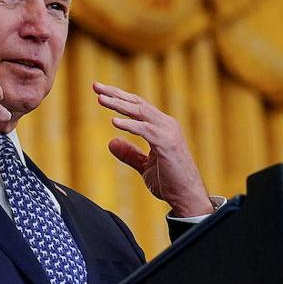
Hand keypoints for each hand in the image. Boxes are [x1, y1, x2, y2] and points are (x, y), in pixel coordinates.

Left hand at [93, 81, 213, 216]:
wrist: (187, 197)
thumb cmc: (170, 182)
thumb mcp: (145, 166)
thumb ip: (130, 154)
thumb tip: (111, 142)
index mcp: (162, 127)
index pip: (138, 106)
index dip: (119, 97)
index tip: (100, 91)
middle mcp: (166, 124)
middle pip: (137, 103)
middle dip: (115, 94)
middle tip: (95, 86)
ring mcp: (168, 133)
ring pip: (140, 112)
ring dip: (119, 104)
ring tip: (101, 99)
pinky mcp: (167, 144)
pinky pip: (145, 130)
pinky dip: (129, 124)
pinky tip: (114, 122)